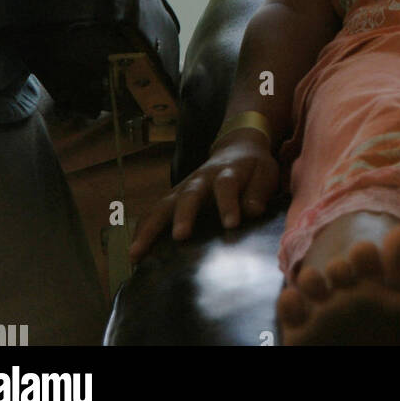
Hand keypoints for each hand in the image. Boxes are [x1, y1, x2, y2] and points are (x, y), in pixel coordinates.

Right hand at [128, 131, 279, 261]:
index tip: (232, 224)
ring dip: (150, 227)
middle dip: (184, 215)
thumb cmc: (253, 168)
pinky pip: (154, 212)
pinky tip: (135, 253)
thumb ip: (258, 192)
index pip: (226, 186)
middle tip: (180, 236)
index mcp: (228, 173)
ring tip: (137, 253)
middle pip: (190, 194)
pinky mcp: (174, 197)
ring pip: (164, 204)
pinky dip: (143, 230)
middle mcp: (202, 179)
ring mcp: (184, 187)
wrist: (238, 147)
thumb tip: (253, 211)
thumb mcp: (265, 174)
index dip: (229, 204)